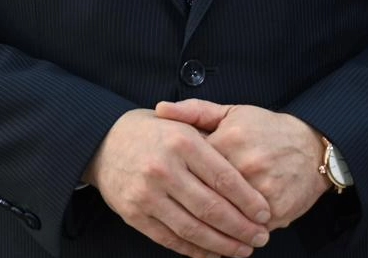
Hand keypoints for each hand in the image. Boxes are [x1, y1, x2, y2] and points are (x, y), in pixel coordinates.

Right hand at [84, 108, 272, 257]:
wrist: (103, 143)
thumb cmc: (152, 132)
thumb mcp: (182, 122)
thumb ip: (212, 138)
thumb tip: (249, 169)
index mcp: (182, 142)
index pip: (224, 178)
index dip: (248, 200)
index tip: (265, 213)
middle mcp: (164, 168)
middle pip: (211, 208)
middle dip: (241, 227)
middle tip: (261, 237)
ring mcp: (147, 194)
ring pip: (193, 229)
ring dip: (222, 244)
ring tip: (243, 250)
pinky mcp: (134, 215)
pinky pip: (171, 239)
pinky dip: (195, 251)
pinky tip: (213, 253)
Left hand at [155, 101, 329, 228]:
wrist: (311, 148)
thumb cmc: (266, 129)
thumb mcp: (231, 113)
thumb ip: (194, 112)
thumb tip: (160, 110)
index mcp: (229, 138)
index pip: (191, 165)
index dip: (180, 177)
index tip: (172, 184)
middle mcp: (245, 163)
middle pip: (206, 196)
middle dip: (190, 207)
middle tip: (177, 214)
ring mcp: (261, 189)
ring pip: (225, 218)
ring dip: (211, 229)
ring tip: (198, 230)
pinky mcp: (276, 210)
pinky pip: (246, 230)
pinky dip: (234, 236)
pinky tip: (225, 239)